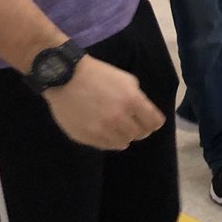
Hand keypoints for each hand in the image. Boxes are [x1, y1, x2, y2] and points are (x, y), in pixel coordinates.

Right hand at [43, 57, 163, 149]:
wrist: (66, 78)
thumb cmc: (99, 75)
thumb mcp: (126, 80)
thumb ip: (138, 98)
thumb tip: (143, 114)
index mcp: (132, 101)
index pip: (153, 122)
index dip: (154, 123)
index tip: (151, 123)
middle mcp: (119, 117)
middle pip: (139, 134)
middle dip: (139, 130)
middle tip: (134, 126)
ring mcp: (102, 129)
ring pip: (123, 143)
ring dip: (124, 137)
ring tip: (119, 130)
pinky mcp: (86, 136)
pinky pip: (105, 146)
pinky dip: (109, 141)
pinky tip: (106, 132)